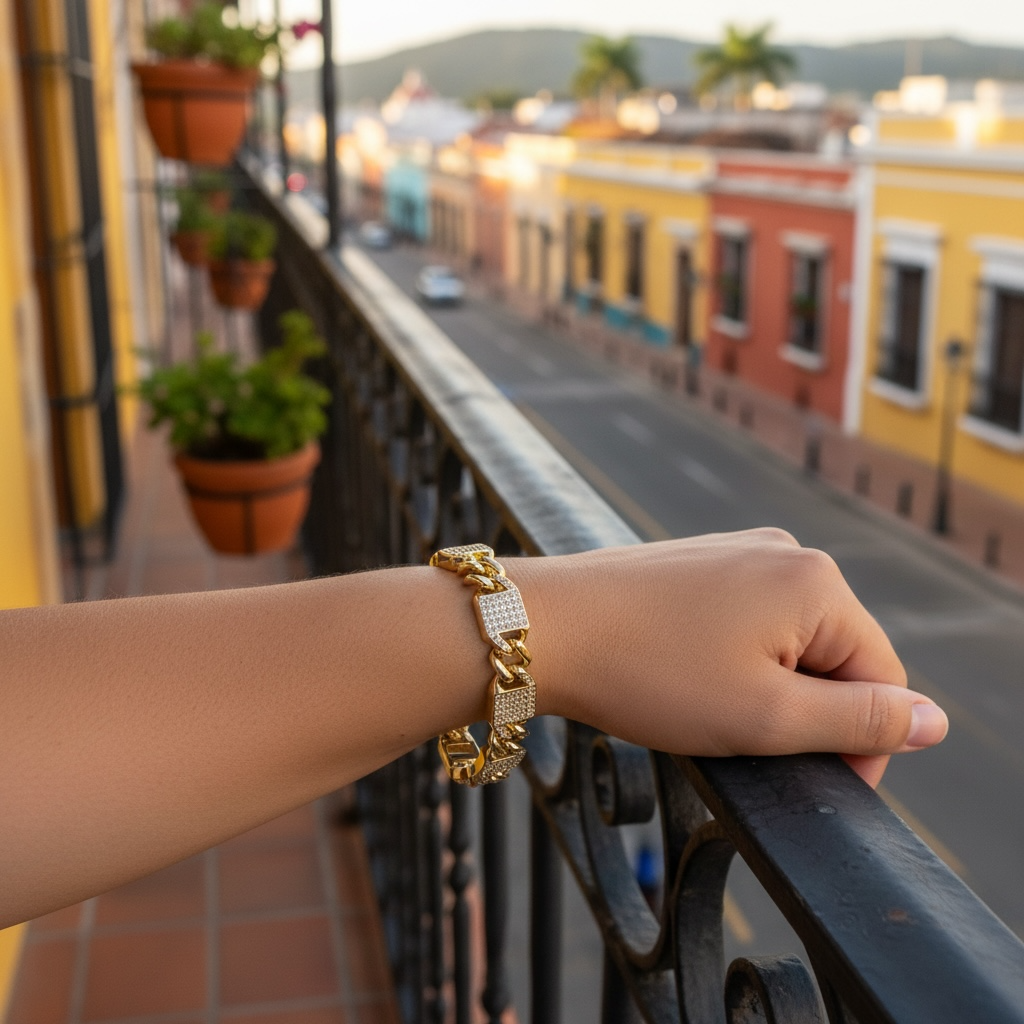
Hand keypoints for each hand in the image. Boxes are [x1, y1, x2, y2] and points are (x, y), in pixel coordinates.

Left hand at [514, 529, 947, 787]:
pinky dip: (731, 662)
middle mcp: (784, 551)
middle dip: (806, 711)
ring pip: (786, 641)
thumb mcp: (767, 717)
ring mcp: (736, 550)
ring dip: (766, 690)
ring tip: (706, 712)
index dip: (863, 742)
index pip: (881, 676)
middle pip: (835, 653)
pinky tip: (685, 678)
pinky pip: (743, 622)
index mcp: (816, 582)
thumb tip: (935, 721)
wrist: (543, 627)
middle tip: (746, 748)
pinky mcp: (698, 561)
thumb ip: (859, 722)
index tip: (818, 786)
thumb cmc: (651, 673)